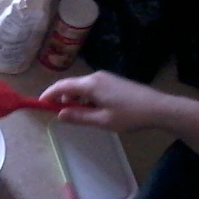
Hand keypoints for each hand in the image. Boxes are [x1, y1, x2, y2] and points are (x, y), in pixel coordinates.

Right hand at [39, 70, 169, 132]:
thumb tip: (59, 114)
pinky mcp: (112, 81)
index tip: (40, 104)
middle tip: (59, 113)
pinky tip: (92, 109)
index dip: (49, 94)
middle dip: (61, 98)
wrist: (159, 108)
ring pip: (81, 87)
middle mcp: (96, 77)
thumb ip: (78, 117)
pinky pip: (91, 87)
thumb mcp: (102, 120)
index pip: (62, 86)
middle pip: (71, 85)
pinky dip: (85, 97)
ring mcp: (105, 78)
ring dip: (74, 99)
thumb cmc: (129, 115)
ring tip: (78, 115)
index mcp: (91, 85)